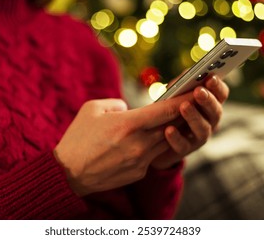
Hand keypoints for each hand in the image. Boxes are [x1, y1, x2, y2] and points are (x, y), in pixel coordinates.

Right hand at [54, 95, 195, 196]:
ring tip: (173, 119)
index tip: (195, 91)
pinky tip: (147, 140)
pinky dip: (153, 146)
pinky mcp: (138, 172)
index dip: (183, 100)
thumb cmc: (78, 138)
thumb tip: (129, 108)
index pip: (165, 110)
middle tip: (192, 102)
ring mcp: (140, 160)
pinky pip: (152, 155)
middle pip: (171, 126)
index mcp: (128, 124)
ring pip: (165, 142)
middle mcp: (139, 143)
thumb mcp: (92, 109)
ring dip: (170, 130)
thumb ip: (117, 104)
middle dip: (183, 114)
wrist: (68, 173)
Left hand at [151, 76, 228, 169]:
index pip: (221, 94)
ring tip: (183, 106)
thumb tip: (189, 72)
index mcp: (210, 104)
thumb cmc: (169, 109)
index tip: (211, 78)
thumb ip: (182, 84)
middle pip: (216, 112)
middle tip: (199, 91)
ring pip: (203, 130)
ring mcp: (199, 137)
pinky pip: (183, 145)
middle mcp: (209, 121)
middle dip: (208, 101)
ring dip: (194, 117)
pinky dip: (176, 138)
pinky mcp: (185, 150)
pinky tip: (168, 130)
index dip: (218, 86)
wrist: (155, 139)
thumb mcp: (174, 94)